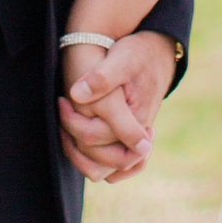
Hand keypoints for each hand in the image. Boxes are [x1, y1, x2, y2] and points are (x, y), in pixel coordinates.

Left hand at [58, 29, 177, 183]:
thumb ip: (102, 78)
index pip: (93, 139)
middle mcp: (137, 137)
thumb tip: (77, 95)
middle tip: (62, 112)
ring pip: (104, 170)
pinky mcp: (130, 137)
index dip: (71, 123)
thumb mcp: (122, 58)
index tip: (62, 100)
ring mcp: (134, 140)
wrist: (159, 52)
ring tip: (66, 129)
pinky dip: (95, 159)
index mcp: (135, 121)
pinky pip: (111, 164)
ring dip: (82, 156)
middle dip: (73, 144)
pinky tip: (79, 136)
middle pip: (98, 162)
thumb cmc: (139, 54)